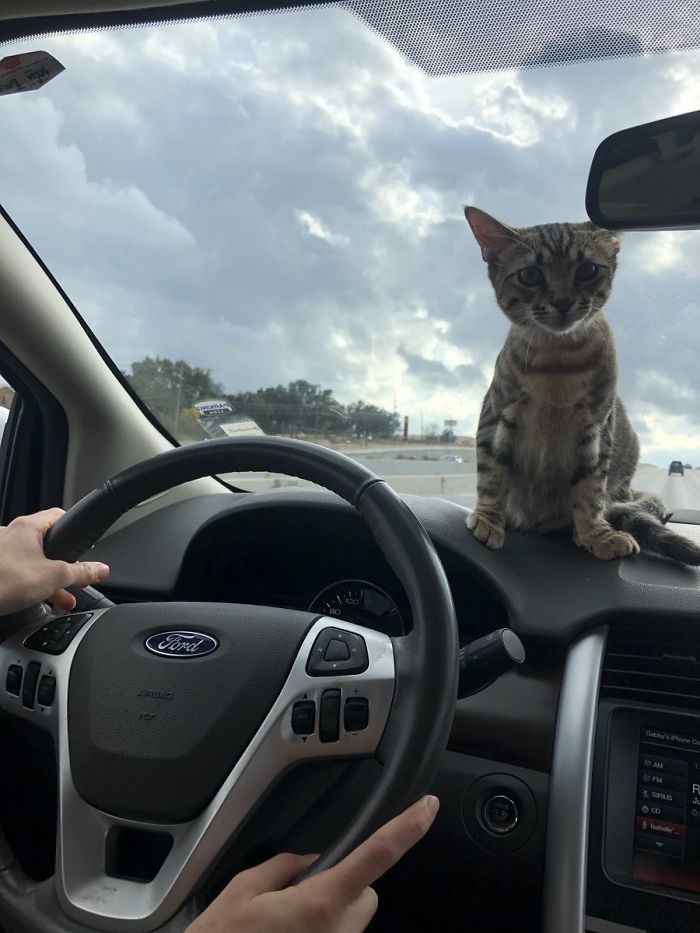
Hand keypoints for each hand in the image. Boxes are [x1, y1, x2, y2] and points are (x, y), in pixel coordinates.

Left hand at [0, 508, 108, 614]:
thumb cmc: (3, 581)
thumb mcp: (55, 576)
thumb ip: (81, 572)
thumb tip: (101, 569)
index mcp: (28, 527)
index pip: (59, 516)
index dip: (75, 530)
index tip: (85, 544)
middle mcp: (11, 534)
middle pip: (47, 544)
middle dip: (63, 566)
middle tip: (75, 579)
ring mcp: (0, 552)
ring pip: (31, 561)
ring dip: (48, 580)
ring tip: (61, 599)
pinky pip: (17, 574)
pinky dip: (30, 586)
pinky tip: (37, 603)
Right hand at [187, 794, 438, 931]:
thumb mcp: (244, 891)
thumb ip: (284, 866)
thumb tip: (309, 861)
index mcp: (320, 904)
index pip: (376, 857)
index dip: (407, 829)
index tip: (428, 807)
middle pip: (366, 894)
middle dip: (344, 885)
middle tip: (299, 893)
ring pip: (352, 920)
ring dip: (331, 912)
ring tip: (285, 923)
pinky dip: (320, 932)